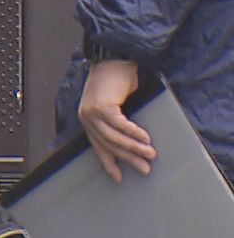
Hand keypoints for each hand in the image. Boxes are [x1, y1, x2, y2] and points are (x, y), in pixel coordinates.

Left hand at [79, 58, 157, 182]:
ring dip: (135, 148)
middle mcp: (87, 118)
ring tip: (151, 154)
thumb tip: (137, 144)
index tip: (119, 177)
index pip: (99, 147)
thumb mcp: (117, 106)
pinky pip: (120, 126)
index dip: (109, 163)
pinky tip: (146, 138)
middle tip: (145, 169)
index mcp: (89, 121)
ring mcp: (92, 113)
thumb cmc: (116, 81)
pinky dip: (134, 133)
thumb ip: (120, 123)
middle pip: (109, 145)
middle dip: (129, 159)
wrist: (113, 60)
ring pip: (115, 138)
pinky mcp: (101, 107)